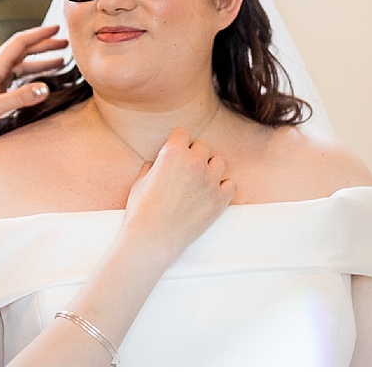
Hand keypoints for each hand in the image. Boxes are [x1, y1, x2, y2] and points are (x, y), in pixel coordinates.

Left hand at [0, 24, 68, 145]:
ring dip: (40, 63)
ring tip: (61, 62)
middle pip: (22, 52)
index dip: (39, 35)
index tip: (58, 29)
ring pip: (20, 66)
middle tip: (66, 44)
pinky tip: (39, 84)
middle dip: (44, 46)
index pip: (19, 43)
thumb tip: (45, 88)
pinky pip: (15, 80)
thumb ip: (19, 98)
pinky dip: (30, 78)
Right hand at [122, 128, 234, 253]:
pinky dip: (223, 186)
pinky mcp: (220, 200)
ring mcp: (210, 181)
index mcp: (173, 153)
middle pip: (203, 145)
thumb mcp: (140, 181)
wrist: (153, 238)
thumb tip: (156, 163)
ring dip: (210, 167)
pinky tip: (211, 192)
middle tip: (185, 168)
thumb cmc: (142, 210)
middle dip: (194, 153)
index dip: (177, 142)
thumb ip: (152, 167)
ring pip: (219, 161)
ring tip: (200, 179)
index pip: (182, 133)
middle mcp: (194, 162)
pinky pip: (231, 184)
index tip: (175, 151)